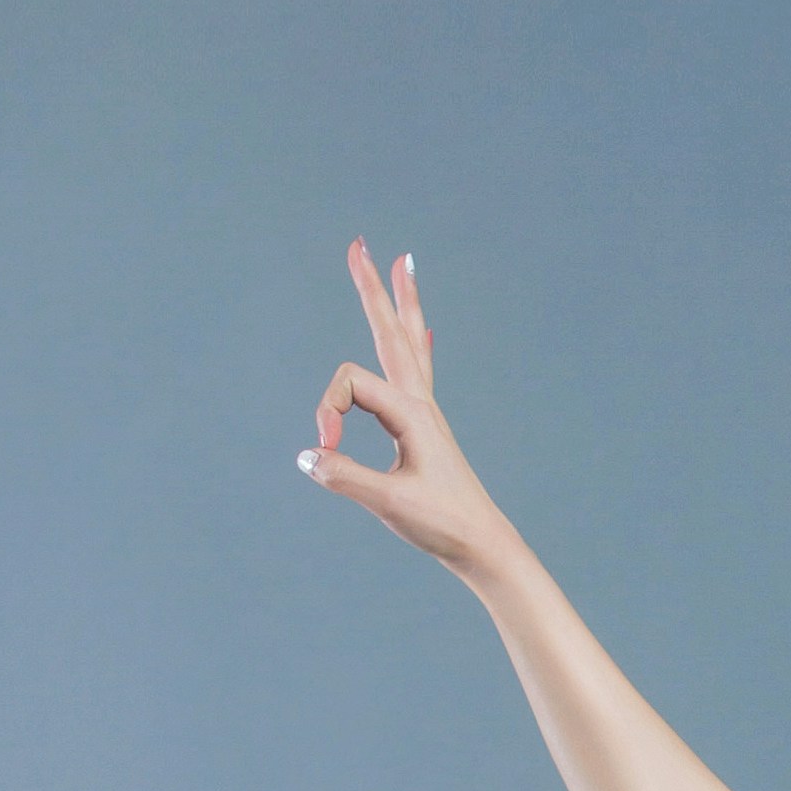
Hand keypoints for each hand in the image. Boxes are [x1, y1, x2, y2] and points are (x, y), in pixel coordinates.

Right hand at [298, 242, 511, 578]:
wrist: (483, 545)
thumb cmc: (443, 524)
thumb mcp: (389, 503)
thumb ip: (345, 477)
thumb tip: (307, 455)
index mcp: (410, 412)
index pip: (348, 384)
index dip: (326, 413)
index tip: (324, 453)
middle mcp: (419, 403)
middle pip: (390, 331)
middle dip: (372, 289)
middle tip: (359, 244)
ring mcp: (424, 412)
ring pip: (408, 343)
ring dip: (400, 303)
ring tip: (402, 264)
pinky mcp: (426, 429)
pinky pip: (419, 371)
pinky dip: (417, 344)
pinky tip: (427, 332)